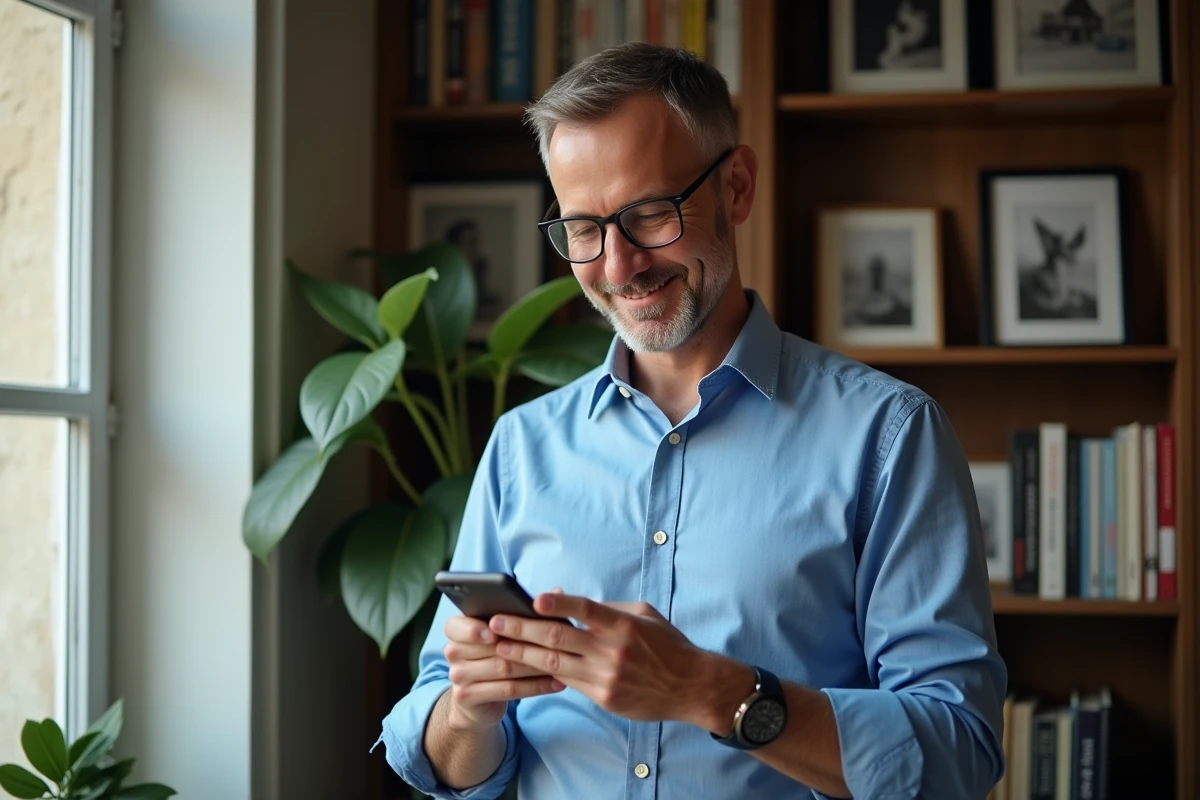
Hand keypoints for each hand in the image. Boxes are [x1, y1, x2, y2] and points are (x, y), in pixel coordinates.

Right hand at [441, 613, 564, 731]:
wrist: (477, 699)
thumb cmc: (495, 654)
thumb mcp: (502, 632)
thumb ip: (523, 612)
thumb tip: (557, 591)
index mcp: (456, 629)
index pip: (455, 626)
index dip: (474, 629)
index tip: (494, 630)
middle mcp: (452, 652)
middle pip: (489, 648)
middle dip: (524, 644)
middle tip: (552, 641)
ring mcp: (458, 676)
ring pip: (502, 668)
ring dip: (535, 665)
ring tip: (561, 660)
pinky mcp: (468, 697)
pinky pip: (507, 690)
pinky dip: (535, 686)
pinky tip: (557, 682)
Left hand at [490, 593, 734, 724]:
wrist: (690, 686)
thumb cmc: (666, 645)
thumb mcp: (643, 615)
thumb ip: (606, 607)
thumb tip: (566, 596)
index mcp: (623, 624)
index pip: (585, 609)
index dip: (559, 602)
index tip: (534, 599)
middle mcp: (612, 650)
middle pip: (559, 637)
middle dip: (522, 629)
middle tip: (495, 622)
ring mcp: (606, 676)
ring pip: (554, 663)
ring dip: (522, 654)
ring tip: (499, 646)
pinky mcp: (604, 698)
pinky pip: (567, 682)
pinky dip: (543, 673)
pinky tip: (524, 667)